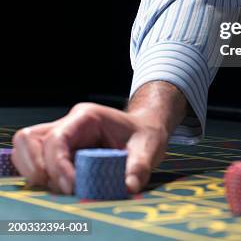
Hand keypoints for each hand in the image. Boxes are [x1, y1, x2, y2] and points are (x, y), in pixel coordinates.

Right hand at [12, 81, 187, 194]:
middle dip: (36, 167)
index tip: (71, 188)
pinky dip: (39, 176)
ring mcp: (61, 136)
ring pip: (26, 146)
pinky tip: (62, 187)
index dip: (57, 165)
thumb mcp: (148, 148)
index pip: (57, 138)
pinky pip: (34, 160)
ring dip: (33, 171)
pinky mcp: (59, 151)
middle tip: (62, 189)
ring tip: (61, 189)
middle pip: (29, 138)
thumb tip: (128, 187)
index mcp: (87, 117)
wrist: (144, 130)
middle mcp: (68, 124)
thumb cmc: (144, 135)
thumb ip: (138, 167)